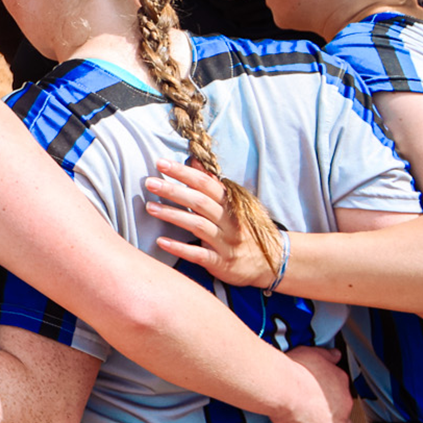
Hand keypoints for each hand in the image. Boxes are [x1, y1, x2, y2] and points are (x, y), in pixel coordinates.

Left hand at [144, 159, 274, 287]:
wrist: (273, 261)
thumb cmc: (245, 228)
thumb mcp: (233, 204)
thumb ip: (211, 184)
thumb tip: (193, 160)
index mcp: (231, 204)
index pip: (206, 183)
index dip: (184, 173)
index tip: (161, 163)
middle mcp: (230, 221)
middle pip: (199, 202)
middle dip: (173, 191)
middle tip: (149, 182)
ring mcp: (226, 242)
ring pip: (198, 225)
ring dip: (173, 215)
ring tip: (150, 208)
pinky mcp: (222, 262)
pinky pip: (199, 254)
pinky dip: (179, 248)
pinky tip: (160, 241)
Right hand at [269, 346, 355, 422]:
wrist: (282, 388)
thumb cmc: (293, 371)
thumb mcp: (313, 352)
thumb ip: (328, 355)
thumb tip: (336, 354)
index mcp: (341, 381)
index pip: (342, 387)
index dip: (332, 390)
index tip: (322, 390)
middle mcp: (344, 402)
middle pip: (344, 407)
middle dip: (335, 407)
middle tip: (319, 406)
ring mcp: (337, 421)